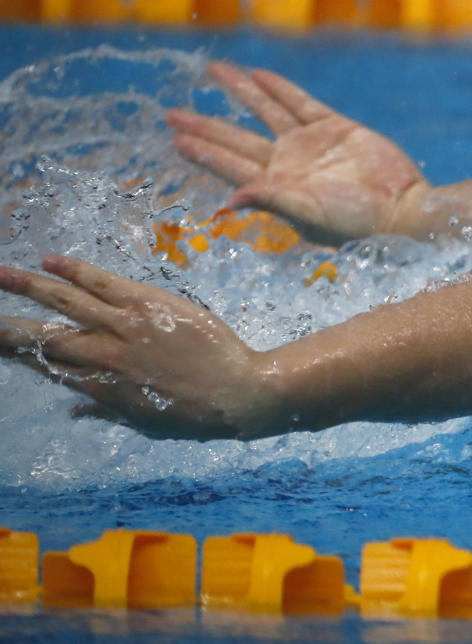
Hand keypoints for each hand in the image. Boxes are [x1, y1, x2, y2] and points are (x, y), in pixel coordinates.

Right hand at [0, 256, 277, 438]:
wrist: (237, 394)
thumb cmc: (196, 414)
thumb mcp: (145, 422)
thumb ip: (107, 411)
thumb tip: (75, 410)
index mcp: (99, 388)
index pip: (47, 367)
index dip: (18, 356)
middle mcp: (102, 356)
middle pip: (43, 338)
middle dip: (7, 327)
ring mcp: (123, 327)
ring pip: (64, 303)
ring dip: (28, 287)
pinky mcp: (147, 304)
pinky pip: (103, 283)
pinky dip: (76, 270)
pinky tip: (50, 260)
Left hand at [168, 61, 427, 240]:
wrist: (402, 209)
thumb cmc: (356, 224)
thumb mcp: (309, 214)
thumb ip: (270, 201)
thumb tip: (229, 200)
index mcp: (276, 188)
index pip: (229, 164)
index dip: (202, 151)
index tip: (175, 137)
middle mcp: (288, 165)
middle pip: (236, 139)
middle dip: (205, 126)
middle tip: (172, 113)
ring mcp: (311, 145)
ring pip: (265, 111)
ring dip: (239, 92)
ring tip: (213, 70)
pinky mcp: (337, 129)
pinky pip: (301, 103)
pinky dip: (279, 89)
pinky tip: (259, 75)